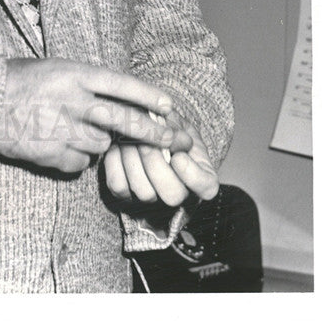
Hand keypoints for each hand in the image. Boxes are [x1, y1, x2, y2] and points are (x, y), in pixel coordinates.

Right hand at [0, 59, 191, 174]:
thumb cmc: (18, 81)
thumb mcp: (55, 69)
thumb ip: (85, 84)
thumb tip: (119, 99)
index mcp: (74, 74)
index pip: (122, 84)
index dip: (149, 95)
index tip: (170, 106)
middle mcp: (73, 102)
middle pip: (125, 120)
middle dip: (155, 133)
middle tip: (177, 141)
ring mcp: (64, 130)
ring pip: (102, 144)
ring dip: (98, 142)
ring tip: (73, 129)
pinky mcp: (54, 155)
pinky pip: (80, 163)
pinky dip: (76, 158)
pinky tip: (57, 144)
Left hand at [103, 112, 218, 206]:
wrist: (144, 129)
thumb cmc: (166, 127)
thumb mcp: (177, 122)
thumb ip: (176, 129)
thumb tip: (170, 135)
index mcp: (200, 176)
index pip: (206, 187)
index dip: (192, 175)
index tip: (178, 156)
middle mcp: (178, 193)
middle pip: (172, 195)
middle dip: (156, 165)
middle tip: (145, 142)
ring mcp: (152, 197)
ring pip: (144, 193)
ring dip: (134, 161)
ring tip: (128, 139)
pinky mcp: (125, 195)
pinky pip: (118, 186)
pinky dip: (115, 163)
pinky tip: (117, 146)